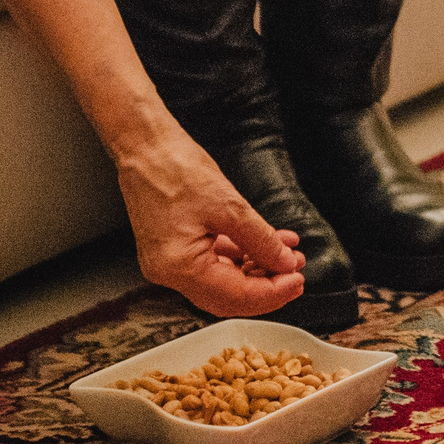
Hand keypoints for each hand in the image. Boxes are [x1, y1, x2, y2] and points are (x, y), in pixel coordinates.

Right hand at [113, 130, 307, 316]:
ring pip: (222, 281)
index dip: (272, 292)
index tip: (297, 281)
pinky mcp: (174, 249)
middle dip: (265, 288)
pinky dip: (240, 256)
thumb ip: (261, 240)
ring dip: (256, 270)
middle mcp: (169, 272)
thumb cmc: (176, 168)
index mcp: (178, 267)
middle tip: (295, 275)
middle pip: (227, 297)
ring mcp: (169, 262)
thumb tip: (284, 263)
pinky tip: (264, 244)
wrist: (146, 146)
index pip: (234, 296)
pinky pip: (212, 263)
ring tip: (286, 256)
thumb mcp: (230, 206)